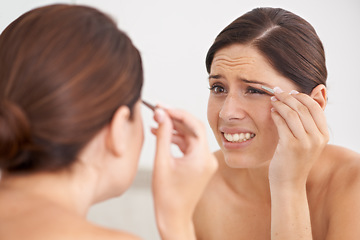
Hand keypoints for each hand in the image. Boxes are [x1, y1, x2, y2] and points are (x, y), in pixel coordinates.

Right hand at [151, 107, 217, 238]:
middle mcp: (207, 159)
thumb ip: (162, 136)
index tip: (162, 107)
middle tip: (158, 110)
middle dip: (175, 119)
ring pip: (190, 137)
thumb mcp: (161, 162)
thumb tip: (161, 114)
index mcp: (202, 158)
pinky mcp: (200, 165)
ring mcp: (205, 162)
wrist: (173, 217)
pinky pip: (189, 146)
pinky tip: (162, 136)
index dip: (178, 113)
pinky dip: (176, 140)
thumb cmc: (166, 196)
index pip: (194, 125)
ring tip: (156, 124)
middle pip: (193, 129)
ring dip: (174, 130)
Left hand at [269, 87, 328, 187]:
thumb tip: (299, 101)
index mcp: (324, 135)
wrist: (289, 183)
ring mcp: (305, 142)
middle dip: (288, 96)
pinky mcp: (290, 146)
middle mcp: (317, 138)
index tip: (290, 92)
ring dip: (280, 103)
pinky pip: (282, 123)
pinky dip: (276, 114)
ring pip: (292, 113)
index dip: (302, 96)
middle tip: (277, 91)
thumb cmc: (294, 161)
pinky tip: (271, 112)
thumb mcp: (307, 143)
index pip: (315, 107)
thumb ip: (307, 125)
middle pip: (303, 108)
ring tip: (273, 100)